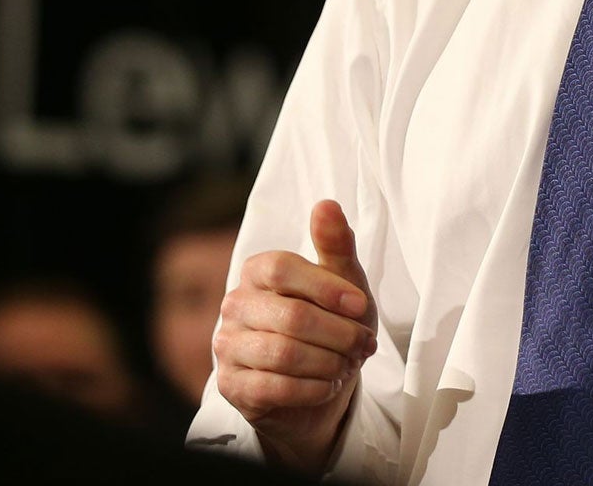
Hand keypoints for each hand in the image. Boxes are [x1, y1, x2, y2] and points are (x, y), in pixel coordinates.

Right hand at [213, 199, 377, 475]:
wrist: (318, 380)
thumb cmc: (331, 321)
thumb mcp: (343, 281)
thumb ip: (335, 244)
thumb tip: (326, 204)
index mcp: (257, 270)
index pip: (283, 269)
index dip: (326, 288)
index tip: (361, 306)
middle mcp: (235, 304)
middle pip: (290, 316)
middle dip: (339, 334)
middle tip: (364, 345)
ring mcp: (227, 346)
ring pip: (284, 354)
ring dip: (329, 363)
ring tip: (348, 365)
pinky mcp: (230, 385)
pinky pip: (274, 388)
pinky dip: (313, 388)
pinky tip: (329, 385)